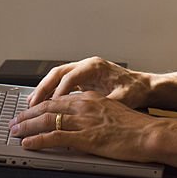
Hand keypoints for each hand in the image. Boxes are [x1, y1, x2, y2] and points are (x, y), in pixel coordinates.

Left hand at [10, 91, 157, 162]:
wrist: (150, 134)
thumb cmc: (136, 127)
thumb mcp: (112, 111)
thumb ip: (94, 112)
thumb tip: (80, 120)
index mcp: (90, 98)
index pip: (57, 99)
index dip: (39, 105)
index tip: (27, 111)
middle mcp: (84, 105)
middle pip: (47, 107)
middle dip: (27, 114)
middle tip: (13, 121)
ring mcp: (84, 121)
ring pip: (47, 120)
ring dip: (27, 126)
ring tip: (14, 131)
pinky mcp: (86, 138)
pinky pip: (55, 137)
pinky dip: (38, 140)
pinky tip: (28, 143)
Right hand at [27, 57, 152, 108]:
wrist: (144, 86)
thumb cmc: (135, 90)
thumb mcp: (122, 98)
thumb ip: (106, 103)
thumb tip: (93, 112)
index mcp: (95, 67)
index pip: (71, 76)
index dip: (59, 91)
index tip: (50, 105)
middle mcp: (86, 65)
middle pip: (58, 73)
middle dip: (43, 89)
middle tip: (32, 105)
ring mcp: (83, 70)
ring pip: (56, 77)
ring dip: (43, 90)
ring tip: (32, 105)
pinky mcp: (82, 78)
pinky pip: (61, 83)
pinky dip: (50, 92)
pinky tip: (43, 104)